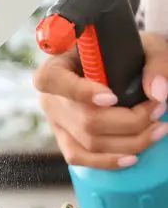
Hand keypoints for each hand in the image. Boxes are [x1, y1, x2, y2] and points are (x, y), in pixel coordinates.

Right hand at [35, 32, 167, 169]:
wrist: (117, 70)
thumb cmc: (124, 55)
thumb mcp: (143, 46)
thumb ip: (156, 62)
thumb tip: (158, 93)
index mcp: (57, 66)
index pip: (52, 81)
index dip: (80, 92)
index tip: (111, 98)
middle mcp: (51, 98)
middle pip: (85, 120)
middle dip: (129, 121)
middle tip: (158, 109)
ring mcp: (57, 123)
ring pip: (89, 143)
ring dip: (129, 142)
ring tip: (157, 129)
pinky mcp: (66, 142)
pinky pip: (81, 159)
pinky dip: (108, 161)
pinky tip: (131, 158)